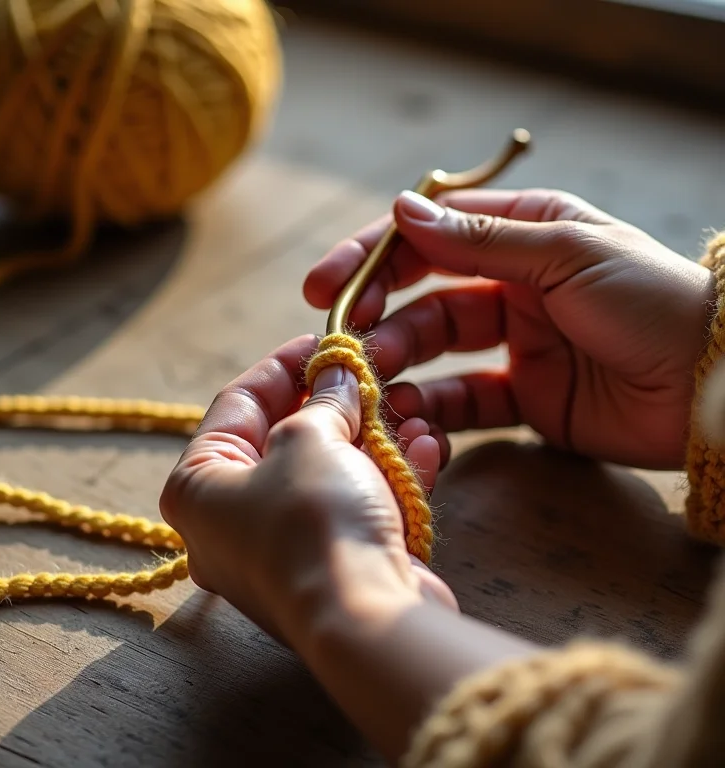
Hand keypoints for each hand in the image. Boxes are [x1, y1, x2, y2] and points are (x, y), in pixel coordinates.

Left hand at [160, 335, 456, 649]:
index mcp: (200, 485)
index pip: (238, 403)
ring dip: (373, 436)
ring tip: (408, 406)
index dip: (283, 364)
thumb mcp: (310, 437)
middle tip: (368, 372)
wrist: (363, 617)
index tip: (320, 339)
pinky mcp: (331, 564)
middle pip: (286, 438)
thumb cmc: (313, 519)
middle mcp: (232, 520)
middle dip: (337, 402)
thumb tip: (339, 374)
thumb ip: (323, 398)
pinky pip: (356, 505)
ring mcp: (283, 547)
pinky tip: (428, 446)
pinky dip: (390, 474)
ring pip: (330, 471)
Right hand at [304, 189, 714, 468]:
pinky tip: (408, 419)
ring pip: (437, 353)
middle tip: (342, 344)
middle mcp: (513, 286)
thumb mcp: (565, 253)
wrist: (709, 385)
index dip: (374, 258)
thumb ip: (480, 238)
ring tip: (371, 386)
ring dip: (399, 368)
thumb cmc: (650, 300)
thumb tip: (399, 210)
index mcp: (524, 234)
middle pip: (424, 298)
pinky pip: (465, 403)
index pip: (431, 237)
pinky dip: (434, 412)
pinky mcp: (525, 401)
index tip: (328, 285)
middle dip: (378, 318)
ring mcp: (516, 346)